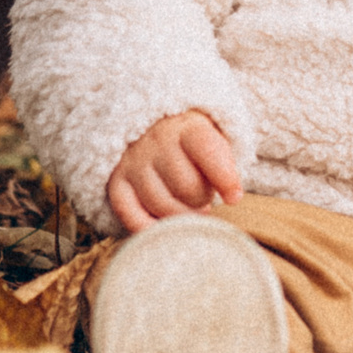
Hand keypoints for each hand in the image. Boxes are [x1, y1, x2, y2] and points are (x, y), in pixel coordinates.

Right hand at [106, 109, 243, 232]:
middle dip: (202, 199)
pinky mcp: (117, 181)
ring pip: (162, 205)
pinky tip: (165, 227)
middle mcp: (156, 141)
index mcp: (187, 127)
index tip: (234, 198)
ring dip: (181, 215)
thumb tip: (232, 198)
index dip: (225, 179)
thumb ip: (223, 163)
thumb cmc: (193, 141)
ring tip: (187, 207)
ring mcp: (133, 162)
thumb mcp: (213, 138)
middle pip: (187, 187)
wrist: (153, 124)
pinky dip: (148, 227)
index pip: (208, 152)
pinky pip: (130, 214)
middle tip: (203, 197)